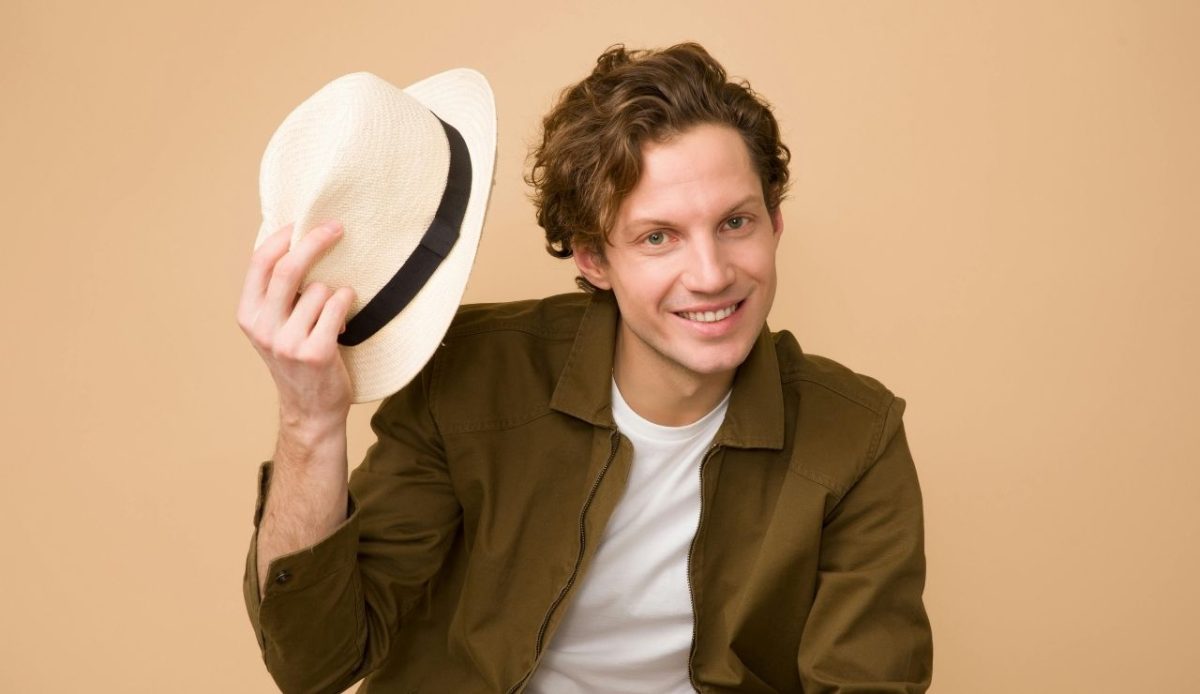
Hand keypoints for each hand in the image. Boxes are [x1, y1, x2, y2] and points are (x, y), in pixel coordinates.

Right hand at [237, 221, 356, 440]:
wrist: (311, 410)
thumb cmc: (298, 359)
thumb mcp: (275, 326)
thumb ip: (278, 293)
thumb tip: (296, 240)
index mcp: (248, 314)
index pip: (260, 262)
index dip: (282, 236)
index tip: (302, 222)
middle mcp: (263, 327)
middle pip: (289, 268)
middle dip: (315, 241)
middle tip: (337, 227)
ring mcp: (288, 342)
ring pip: (321, 289)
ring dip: (336, 293)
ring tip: (334, 315)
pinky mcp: (315, 352)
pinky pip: (338, 305)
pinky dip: (347, 303)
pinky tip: (345, 321)